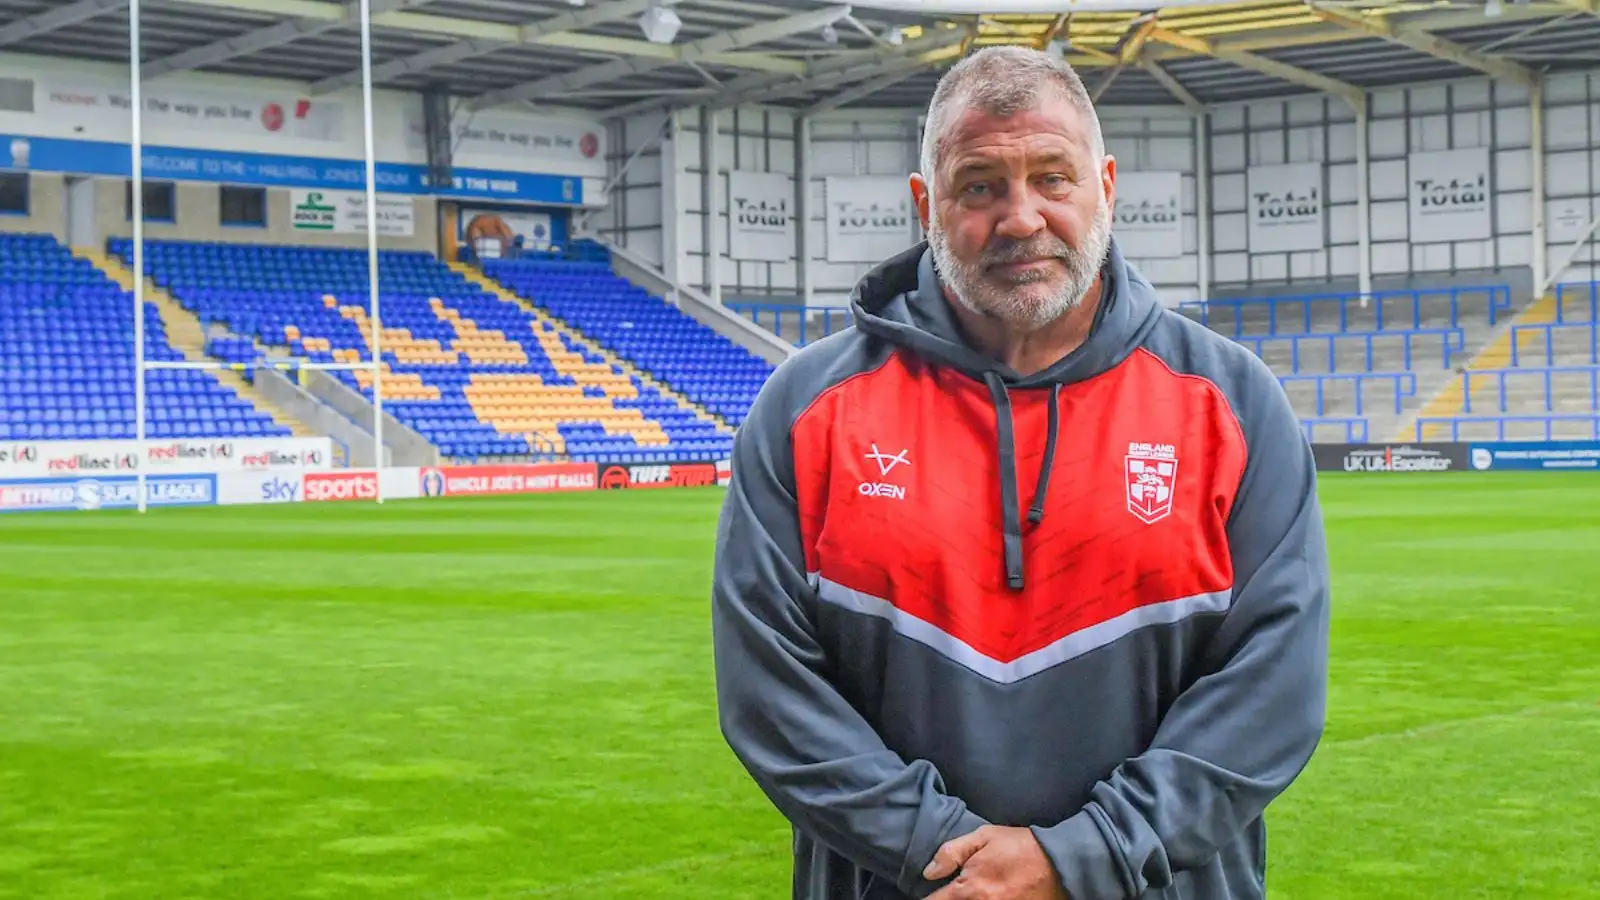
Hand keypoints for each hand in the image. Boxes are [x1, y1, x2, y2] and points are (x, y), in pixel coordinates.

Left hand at [923, 825, 1068, 899]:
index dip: (929, 898)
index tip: (930, 892)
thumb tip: (929, 872)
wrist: (1059, 862)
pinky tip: (986, 895)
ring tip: (973, 891)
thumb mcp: (983, 837)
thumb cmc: (1020, 847)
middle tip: (951, 891)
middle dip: (948, 899)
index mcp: (969, 889)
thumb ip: (951, 853)